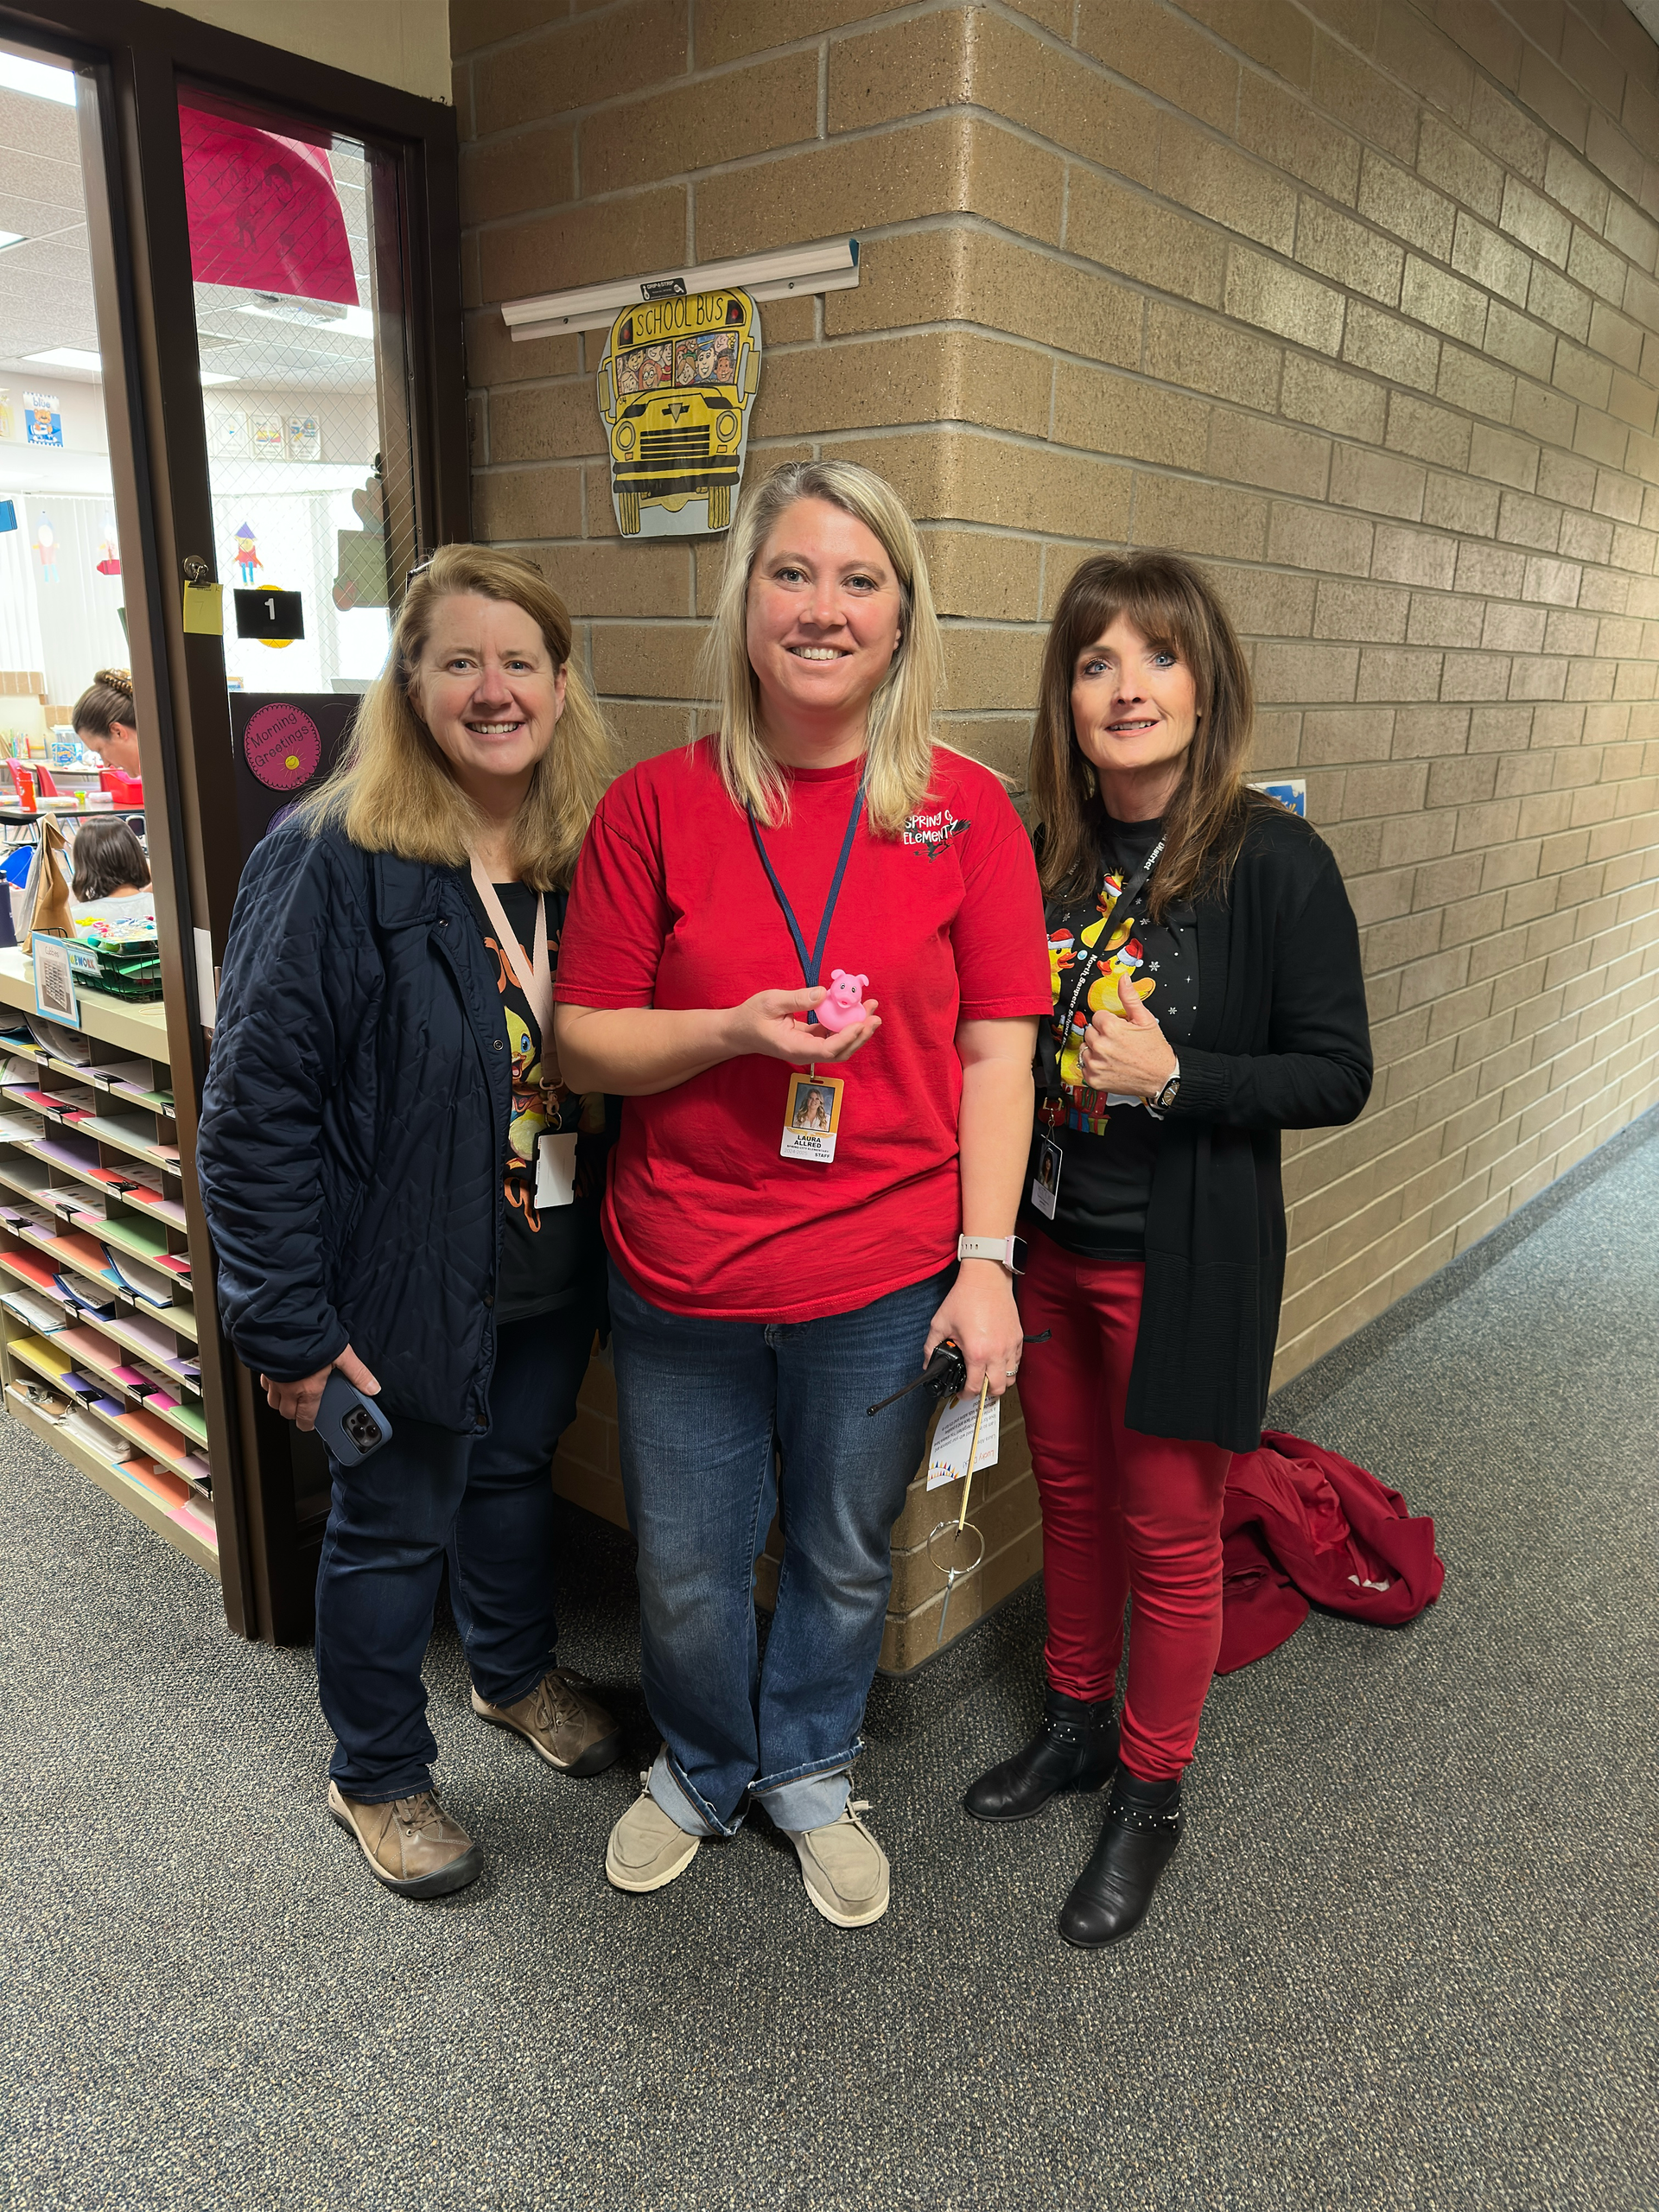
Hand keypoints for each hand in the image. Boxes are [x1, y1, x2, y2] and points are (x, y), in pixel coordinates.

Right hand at [261, 1343, 379, 1432]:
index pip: (305, 1418)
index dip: (307, 1424)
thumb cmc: (312, 1339)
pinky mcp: (264, 1369)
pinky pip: (264, 1385)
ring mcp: (274, 1380)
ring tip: (291, 1395)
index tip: (309, 1424)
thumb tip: (372, 1387)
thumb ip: (358, 1373)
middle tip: (303, 1408)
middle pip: (287, 1413)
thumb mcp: (342, 1355)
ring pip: (272, 1402)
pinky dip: (271, 1386)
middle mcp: (288, 1389)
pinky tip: (279, 1377)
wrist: (286, 1324)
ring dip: (281, 1402)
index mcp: (309, 1390)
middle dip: (295, 1413)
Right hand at [721, 986, 880, 1066]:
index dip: (847, 1037)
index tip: (860, 1021)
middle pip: (840, 1051)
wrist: (737, 1031)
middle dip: (860, 1034)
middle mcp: (804, 1052)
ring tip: (870, 1009)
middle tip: (875, 1015)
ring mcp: (808, 1047)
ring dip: (856, 1029)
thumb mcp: (770, 1002)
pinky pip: (831, 1035)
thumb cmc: (750, 1017)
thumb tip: (823, 993)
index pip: (827, 1049)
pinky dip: (844, 1024)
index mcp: (794, 1047)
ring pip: (839, 1045)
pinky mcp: (809, 1040)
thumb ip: (797, 999)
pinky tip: (853, 1009)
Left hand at [925, 1260, 1022, 1397]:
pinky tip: (997, 1360)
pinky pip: (1017, 1362)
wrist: (986, 1279)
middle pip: (998, 1389)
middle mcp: (997, 1353)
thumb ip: (931, 1347)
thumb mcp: (940, 1323)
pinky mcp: (1018, 1338)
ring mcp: (1010, 1346)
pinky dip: (1008, 1366)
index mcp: (977, 1352)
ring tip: (988, 1375)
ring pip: (1011, 1378)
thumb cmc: (965, 1298)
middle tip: (976, 1387)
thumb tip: (928, 1363)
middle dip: (986, 1393)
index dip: (966, 1395)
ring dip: (999, 1381)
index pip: (975, 1387)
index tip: (962, 1393)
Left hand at [1078, 972, 1177, 1098]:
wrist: (1161, 1077)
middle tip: (1118, 1043)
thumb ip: (1129, 997)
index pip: (1097, 1017)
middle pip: (1089, 1032)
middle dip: (1101, 1035)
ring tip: (1114, 1054)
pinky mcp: (1094, 1078)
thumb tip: (1123, 979)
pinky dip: (1094, 1066)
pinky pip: (1084, 1066)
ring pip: (1085, 1048)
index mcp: (1110, 1028)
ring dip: (1096, 1050)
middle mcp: (1100, 1046)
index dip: (1109, 1022)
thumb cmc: (1154, 1050)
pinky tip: (1109, 1065)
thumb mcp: (1145, 1019)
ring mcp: (1096, 1064)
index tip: (1119, 1030)